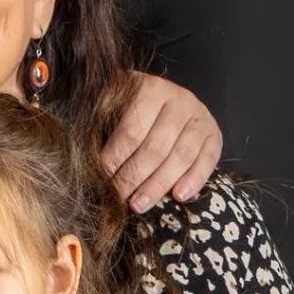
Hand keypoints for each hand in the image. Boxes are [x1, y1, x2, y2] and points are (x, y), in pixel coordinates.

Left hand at [100, 74, 220, 212]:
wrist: (166, 98)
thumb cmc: (129, 107)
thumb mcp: (111, 101)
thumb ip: (98, 117)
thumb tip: (78, 144)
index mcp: (149, 89)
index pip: (132, 131)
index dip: (115, 159)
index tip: (101, 180)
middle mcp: (179, 99)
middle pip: (156, 148)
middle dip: (134, 178)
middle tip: (118, 199)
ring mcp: (199, 116)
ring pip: (181, 157)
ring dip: (159, 185)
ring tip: (139, 205)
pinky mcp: (214, 133)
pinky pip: (208, 159)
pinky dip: (194, 179)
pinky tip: (178, 196)